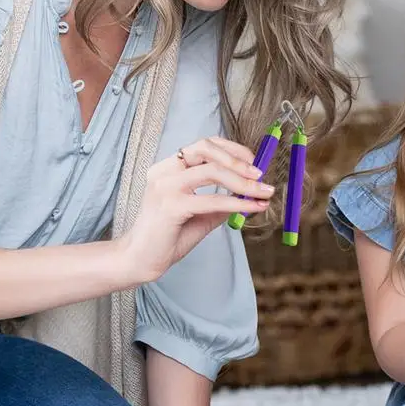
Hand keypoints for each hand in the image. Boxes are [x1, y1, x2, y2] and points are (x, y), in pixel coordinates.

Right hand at [116, 136, 273, 284]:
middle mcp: (164, 171)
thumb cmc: (168, 237)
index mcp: (168, 167)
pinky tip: (253, 207)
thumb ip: (220, 200)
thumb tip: (250, 192)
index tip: (253, 162)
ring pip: (212, 171)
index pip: (204, 144)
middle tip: (261, 175)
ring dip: (243, 181)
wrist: (141, 261)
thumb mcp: (201, 213)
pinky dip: (237, 202)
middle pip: (207, 150)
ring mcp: (165, 187)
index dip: (232, 149)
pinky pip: (212, 200)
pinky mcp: (171, 207)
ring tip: (263, 192)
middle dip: (239, 160)